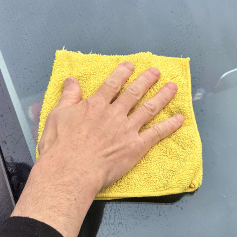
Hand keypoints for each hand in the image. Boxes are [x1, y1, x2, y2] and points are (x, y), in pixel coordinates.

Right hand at [12, 62, 182, 236]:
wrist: (71, 171)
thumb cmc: (60, 146)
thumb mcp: (57, 115)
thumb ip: (68, 96)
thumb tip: (71, 80)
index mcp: (96, 105)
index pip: (112, 84)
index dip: (122, 73)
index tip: (131, 65)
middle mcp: (114, 114)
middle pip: (134, 92)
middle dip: (147, 80)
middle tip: (156, 71)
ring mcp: (127, 129)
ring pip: (148, 108)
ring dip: (162, 96)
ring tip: (172, 88)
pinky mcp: (135, 147)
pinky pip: (156, 133)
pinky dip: (169, 125)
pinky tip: (179, 119)